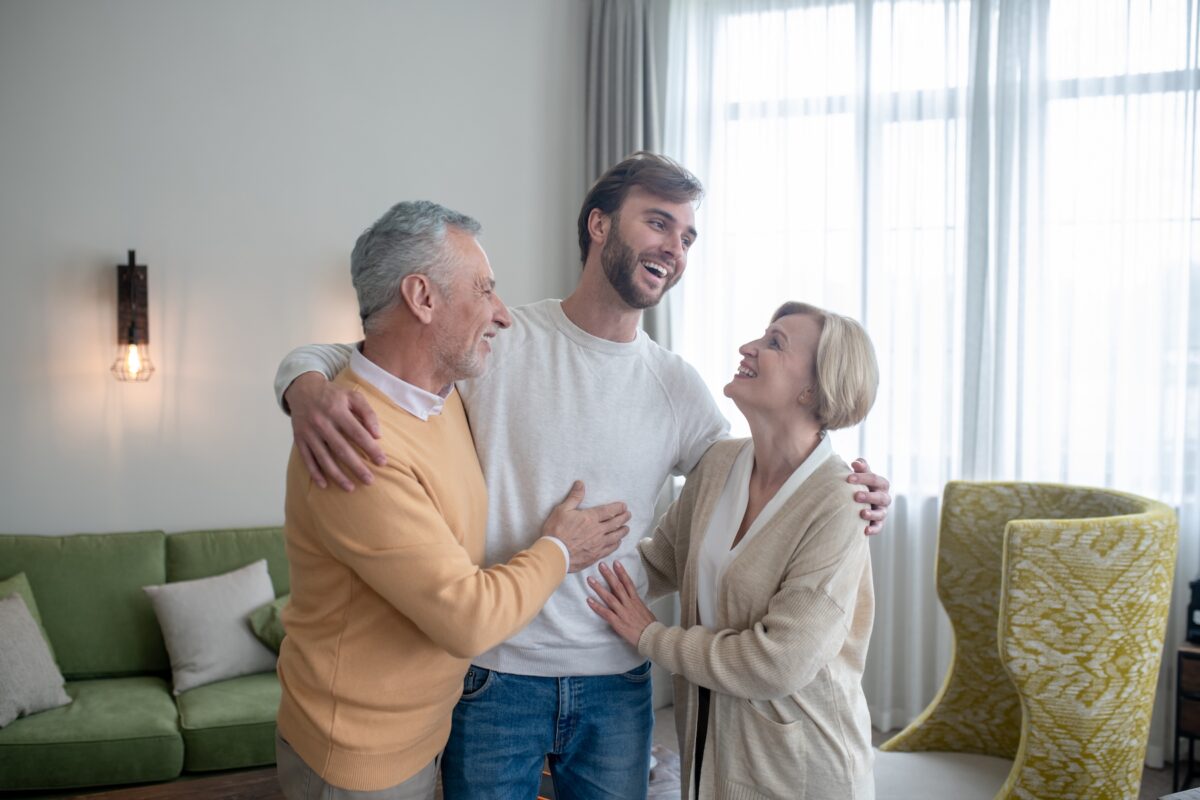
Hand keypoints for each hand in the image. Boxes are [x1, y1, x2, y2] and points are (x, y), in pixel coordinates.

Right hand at [285, 372, 385, 490]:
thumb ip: (367, 413)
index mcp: (337, 410)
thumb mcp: (353, 396)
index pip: (357, 433)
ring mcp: (309, 432)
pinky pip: (307, 459)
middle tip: (370, 481)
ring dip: (337, 475)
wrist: (303, 390)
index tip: (382, 462)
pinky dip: (315, 473)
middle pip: (341, 449)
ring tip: (351, 488)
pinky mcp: (299, 439)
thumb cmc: (333, 395)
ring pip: (324, 458)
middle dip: (356, 467)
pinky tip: (324, 485)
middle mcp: (322, 422)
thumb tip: (377, 435)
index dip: (370, 449)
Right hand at [542, 481, 631, 572]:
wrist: (554, 554)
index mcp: (591, 518)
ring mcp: (598, 544)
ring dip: (622, 531)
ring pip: (616, 536)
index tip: (624, 506)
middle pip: (615, 523)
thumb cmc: (556, 531)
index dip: (618, 508)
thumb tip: (581, 483)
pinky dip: (616, 544)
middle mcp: (598, 531)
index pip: (609, 511)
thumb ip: (574, 497)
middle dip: (624, 518)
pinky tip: (618, 543)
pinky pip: (610, 549)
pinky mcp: (595, 555)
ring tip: (626, 528)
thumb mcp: (562, 510)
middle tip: (628, 515)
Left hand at [587, 562, 655, 646]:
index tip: (616, 563)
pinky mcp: (617, 622)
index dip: (621, 572)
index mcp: (636, 601)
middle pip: (617, 586)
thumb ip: (637, 604)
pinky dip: (596, 606)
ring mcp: (622, 612)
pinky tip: (589, 600)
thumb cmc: (650, 626)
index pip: (628, 583)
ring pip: (609, 597)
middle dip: (608, 574)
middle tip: (600, 565)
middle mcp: (629, 604)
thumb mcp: (645, 611)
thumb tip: (633, 600)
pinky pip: (605, 613)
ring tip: (590, 579)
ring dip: (598, 587)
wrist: (652, 637)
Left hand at [848, 458, 890, 534]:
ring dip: (872, 513)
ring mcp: (882, 511)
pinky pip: (878, 527)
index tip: (848, 478)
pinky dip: (873, 529)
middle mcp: (884, 498)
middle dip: (869, 496)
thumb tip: (856, 463)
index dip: (863, 478)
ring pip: (881, 513)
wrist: (859, 501)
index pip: (875, 479)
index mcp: (881, 484)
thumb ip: (860, 467)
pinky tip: (865, 530)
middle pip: (881, 497)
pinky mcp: (878, 523)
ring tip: (862, 513)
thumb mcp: (860, 475)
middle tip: (856, 496)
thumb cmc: (859, 484)